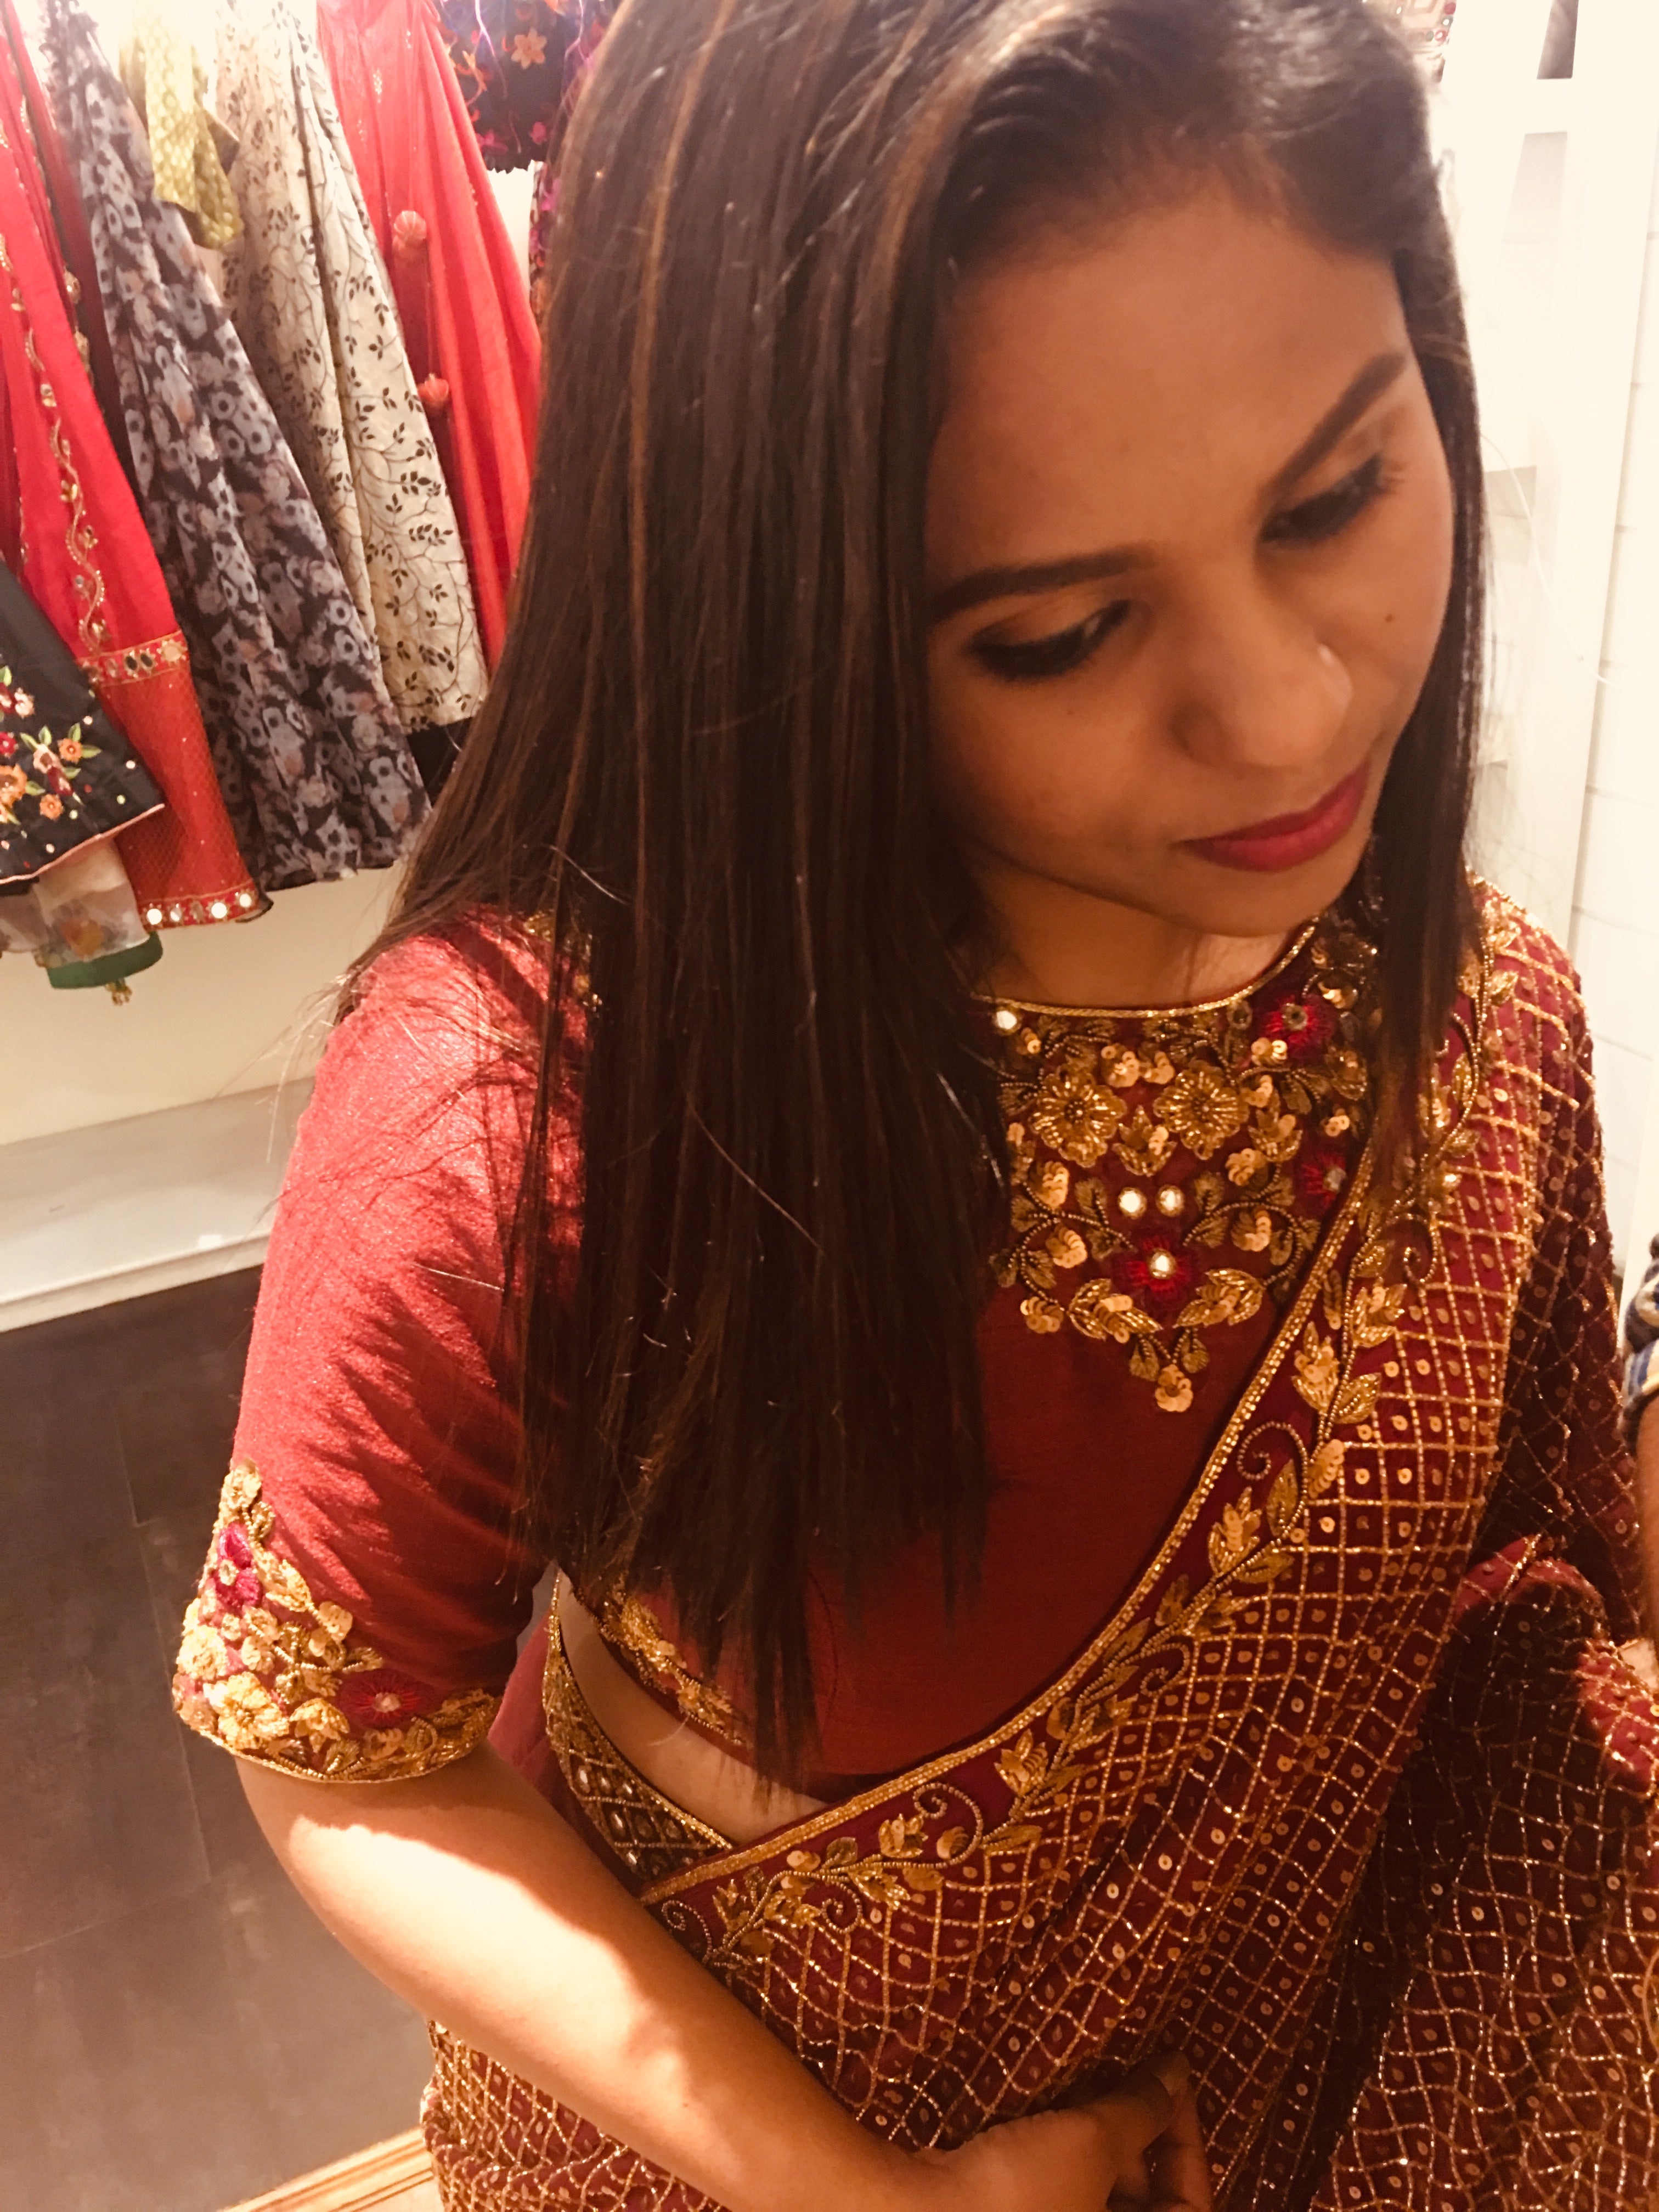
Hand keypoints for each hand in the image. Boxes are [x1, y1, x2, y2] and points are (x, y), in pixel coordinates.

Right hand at [899, 2052, 1212, 2211]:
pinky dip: (1056, 2153)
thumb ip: (1140, 2110)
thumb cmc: (1016, 2196)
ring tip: (1081, 2083)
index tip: (1169, 2083)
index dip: (1187, 2140)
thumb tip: (1175, 2073)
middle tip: (1120, 2076)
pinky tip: (1043, 2109)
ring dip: (1093, 2139)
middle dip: (1135, 2136)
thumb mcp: (1091, 2142)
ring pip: (1092, 2191)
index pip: (1191, 2207)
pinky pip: (1053, 2191)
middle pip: (1140, 2200)